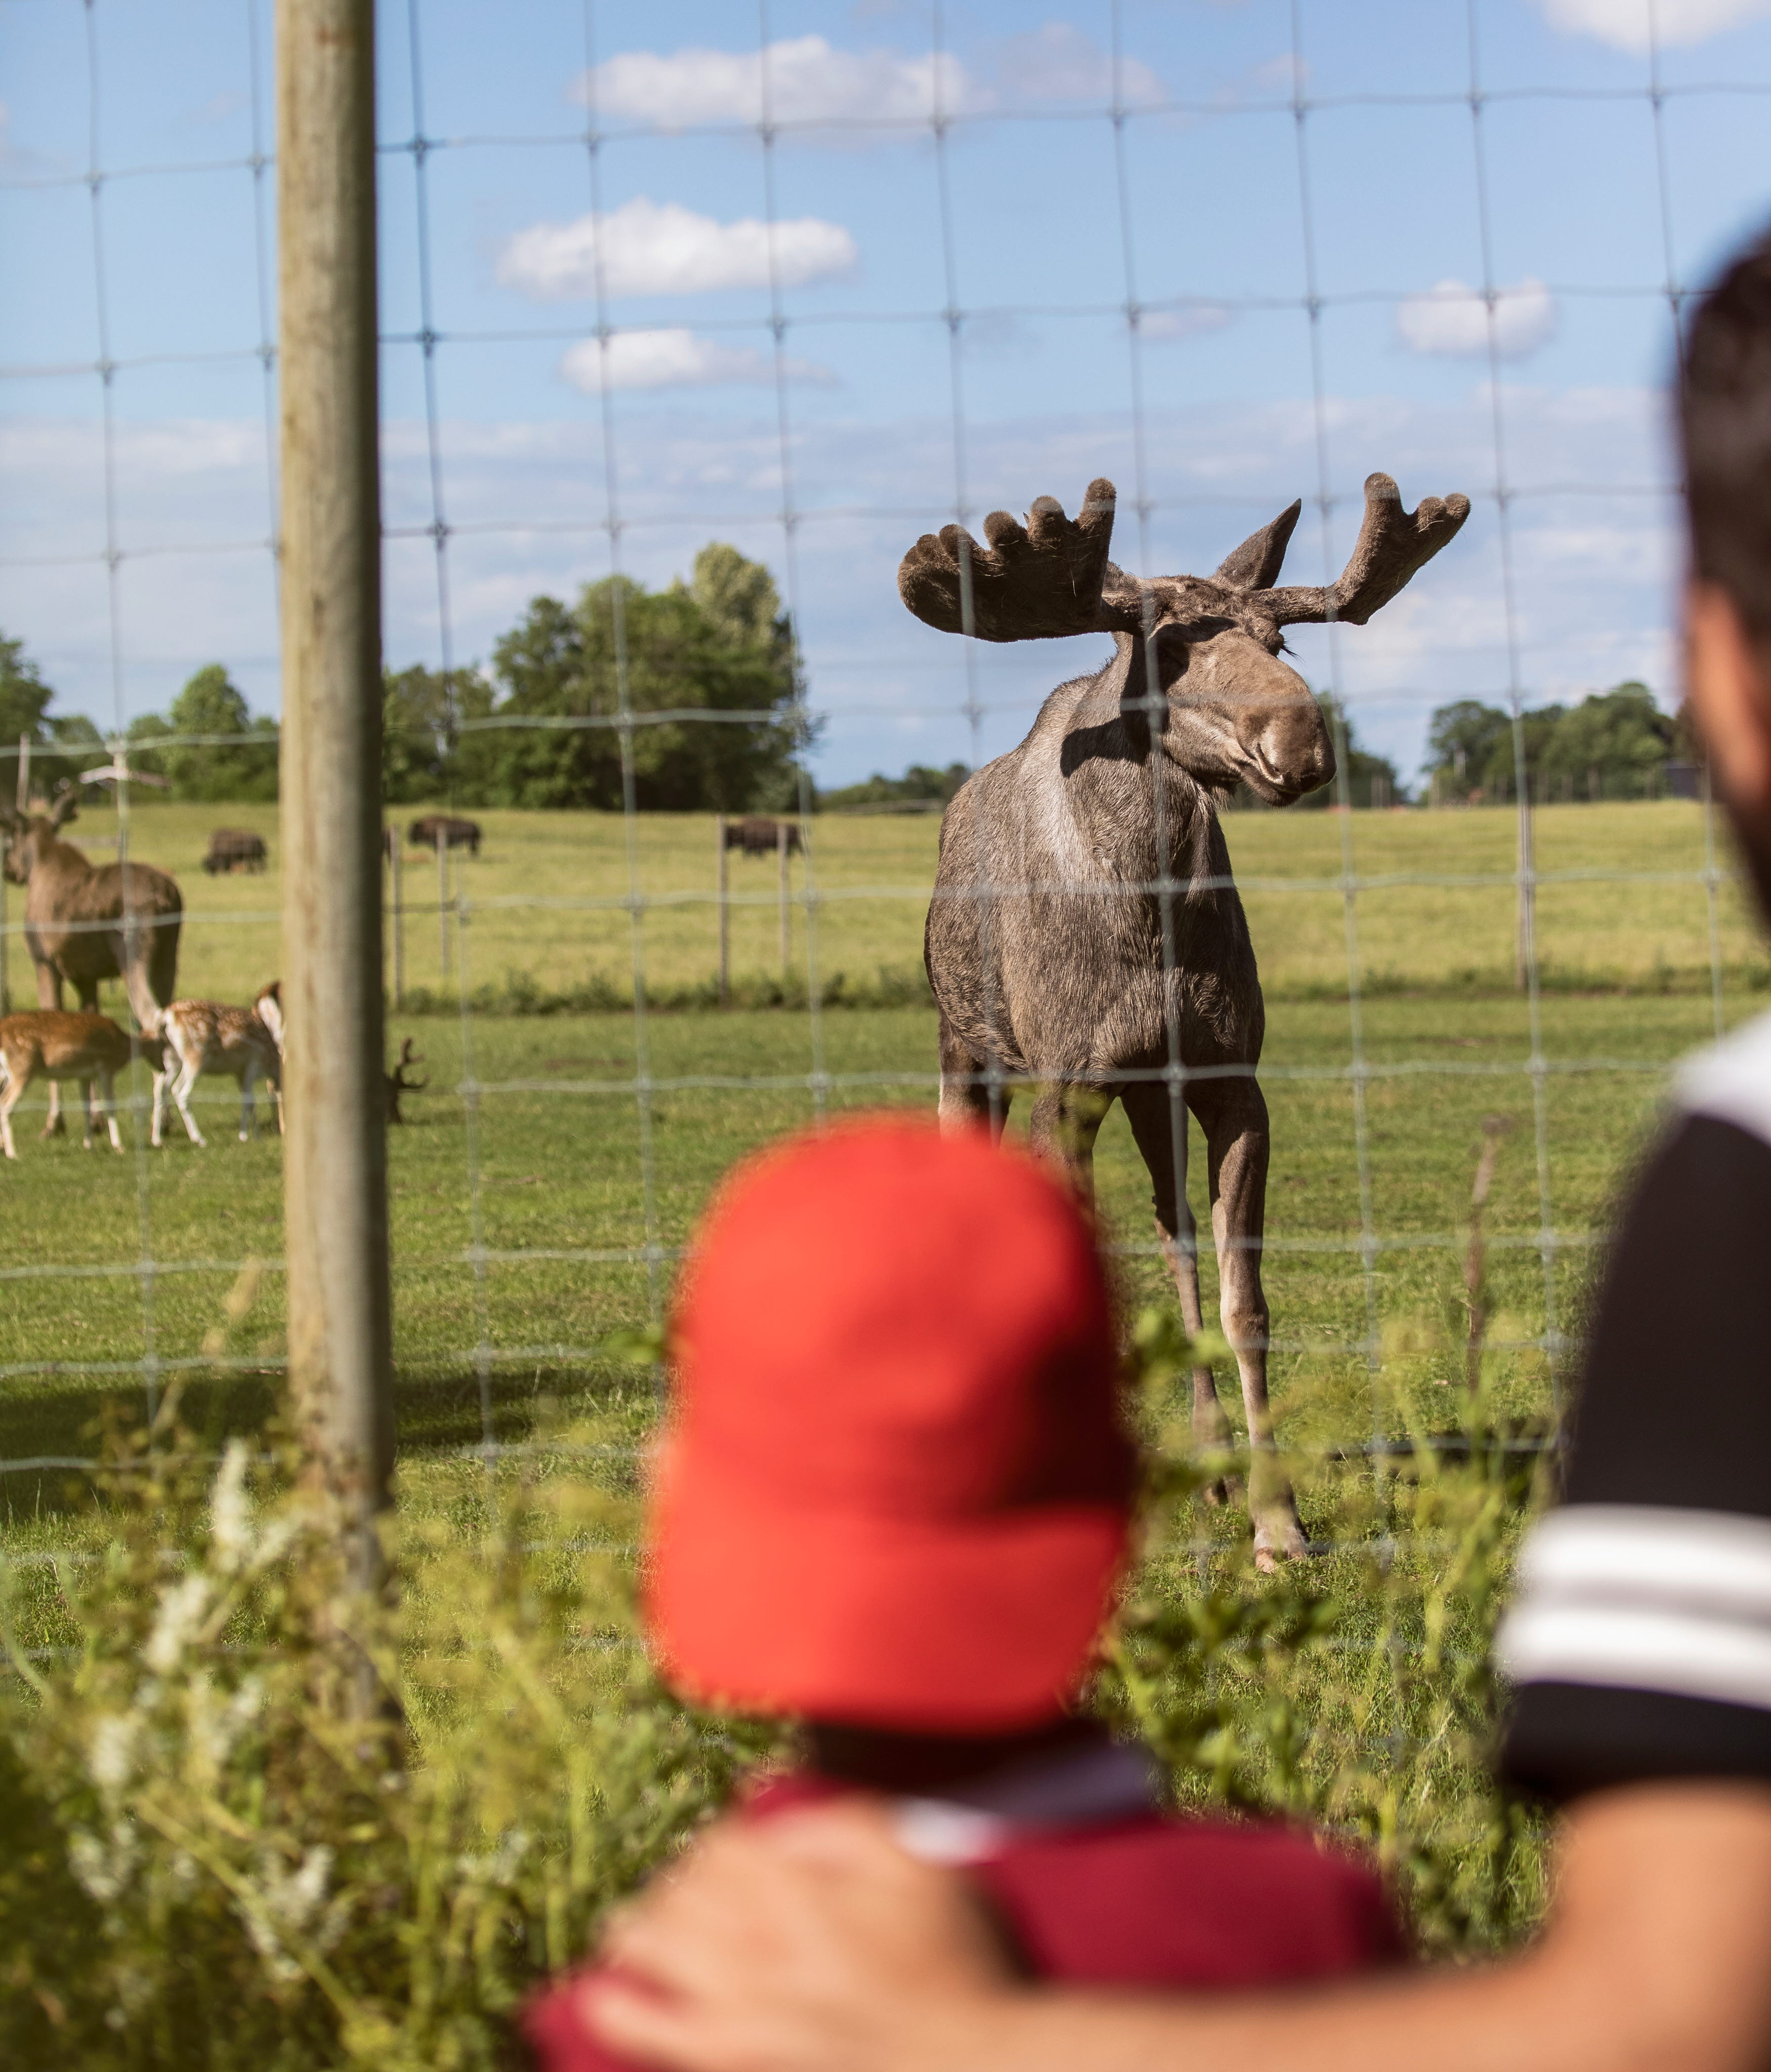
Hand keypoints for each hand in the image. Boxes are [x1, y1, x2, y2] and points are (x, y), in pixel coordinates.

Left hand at [583, 1798, 1019, 2071]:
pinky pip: (658, 2036)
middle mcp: (762, 1947)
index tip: (736, 1854)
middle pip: (681, 1889)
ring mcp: (743, 2011)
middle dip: (681, 1881)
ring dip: (642, 1926)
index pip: (721, 1846)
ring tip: (637, 1924)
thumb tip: (776, 1832)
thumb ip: (843, 1825)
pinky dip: (619, 2014)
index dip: (720, 1842)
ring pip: (658, 1948)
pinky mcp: (736, 2059)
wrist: (967, 2062)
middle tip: (697, 1890)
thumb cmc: (947, 1954)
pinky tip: (597, 1995)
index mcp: (803, 1893)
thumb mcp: (915, 1860)